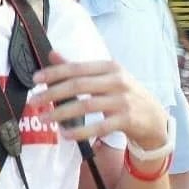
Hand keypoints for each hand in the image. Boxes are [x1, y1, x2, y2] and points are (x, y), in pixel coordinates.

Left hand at [32, 51, 166, 148]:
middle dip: (53, 93)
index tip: (35, 79)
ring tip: (44, 119)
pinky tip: (66, 134)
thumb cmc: (124, 94)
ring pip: (86, 106)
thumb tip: (52, 53)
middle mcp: (117, 81)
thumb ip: (78, 68)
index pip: (77, 68)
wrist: (154, 117)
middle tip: (33, 101)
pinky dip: (81, 131)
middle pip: (79, 85)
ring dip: (62, 113)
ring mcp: (123, 100)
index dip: (54, 72)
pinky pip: (99, 126)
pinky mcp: (127, 120)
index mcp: (110, 67)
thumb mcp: (106, 77)